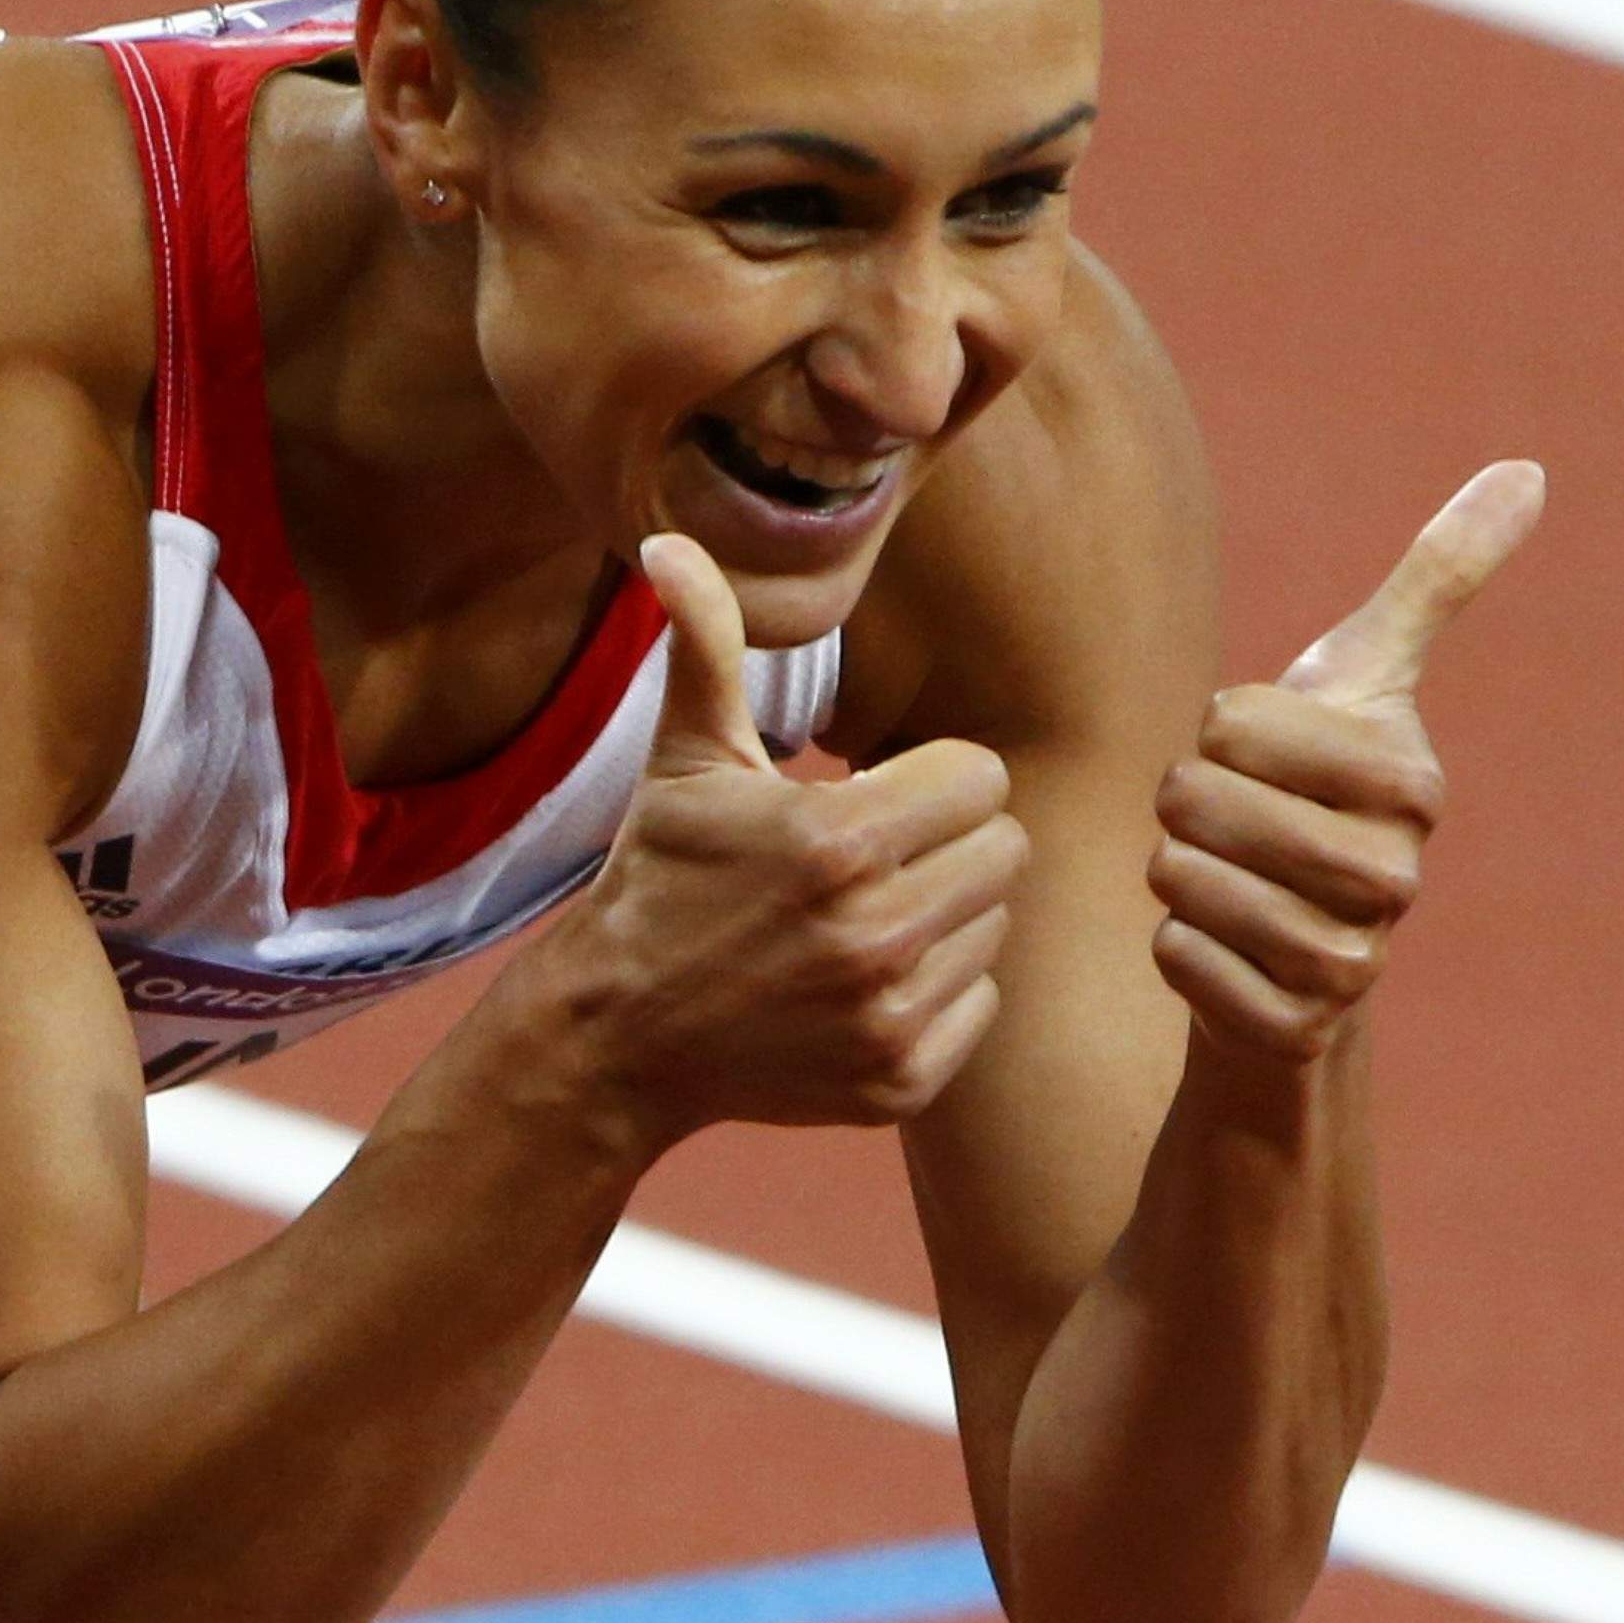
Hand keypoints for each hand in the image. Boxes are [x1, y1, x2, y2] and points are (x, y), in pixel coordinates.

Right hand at [519, 536, 1030, 1144]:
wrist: (618, 1037)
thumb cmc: (662, 877)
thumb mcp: (684, 759)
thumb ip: (705, 645)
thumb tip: (667, 542)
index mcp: (838, 837)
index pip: (982, 779)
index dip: (933, 781)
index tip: (875, 799)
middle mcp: (874, 930)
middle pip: (1005, 852)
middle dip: (950, 846)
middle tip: (877, 863)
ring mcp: (888, 1014)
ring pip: (996, 929)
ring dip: (946, 920)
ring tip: (862, 925)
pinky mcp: (899, 1080)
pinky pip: (980, 1007)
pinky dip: (937, 996)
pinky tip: (864, 987)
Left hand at [1148, 462, 1541, 1064]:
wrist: (1297, 938)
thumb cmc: (1316, 787)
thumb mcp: (1366, 674)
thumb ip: (1437, 575)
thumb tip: (1529, 470)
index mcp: (1410, 785)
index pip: (1234, 724)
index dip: (1219, 733)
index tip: (1262, 757)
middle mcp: (1396, 878)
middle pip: (1202, 805)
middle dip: (1183, 806)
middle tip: (1221, 822)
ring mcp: (1351, 963)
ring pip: (1186, 887)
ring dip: (1174, 876)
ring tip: (1215, 878)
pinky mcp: (1297, 1030)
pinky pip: (1182, 966)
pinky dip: (1175, 950)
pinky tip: (1215, 947)